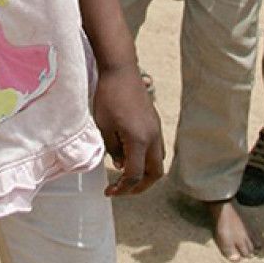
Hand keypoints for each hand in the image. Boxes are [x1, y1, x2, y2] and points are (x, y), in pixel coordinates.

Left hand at [93, 65, 164, 196]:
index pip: (135, 175)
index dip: (122, 188)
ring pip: (159, 161)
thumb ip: (113, 149)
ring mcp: (157, 129)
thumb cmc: (109, 96)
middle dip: (140, 186)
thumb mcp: (104, 126)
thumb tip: (120, 165)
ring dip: (146, 173)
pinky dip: (147, 159)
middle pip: (155, 173)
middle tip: (123, 190)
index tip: (109, 192)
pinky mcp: (155, 122)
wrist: (121, 70)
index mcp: (139, 140)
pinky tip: (131, 156)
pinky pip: (157, 148)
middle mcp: (153, 137)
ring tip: (127, 175)